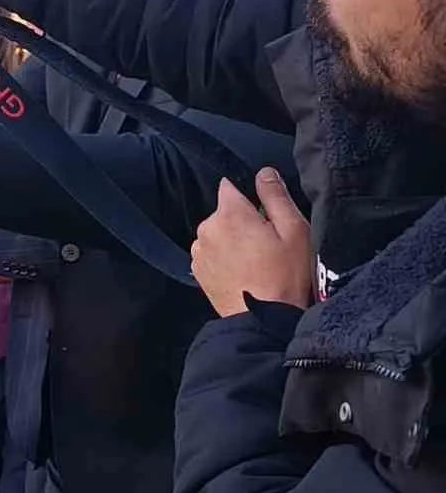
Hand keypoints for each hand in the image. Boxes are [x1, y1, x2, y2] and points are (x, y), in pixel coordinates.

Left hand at [192, 168, 311, 316]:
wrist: (263, 319)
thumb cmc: (284, 275)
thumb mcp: (294, 230)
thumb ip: (276, 196)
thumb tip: (264, 173)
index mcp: (229, 214)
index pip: (230, 187)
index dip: (248, 196)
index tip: (264, 213)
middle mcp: (207, 229)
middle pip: (225, 213)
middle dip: (243, 221)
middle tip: (267, 244)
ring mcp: (199, 251)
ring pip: (218, 234)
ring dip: (232, 241)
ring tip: (256, 261)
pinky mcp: (198, 271)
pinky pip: (212, 253)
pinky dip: (224, 258)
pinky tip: (243, 272)